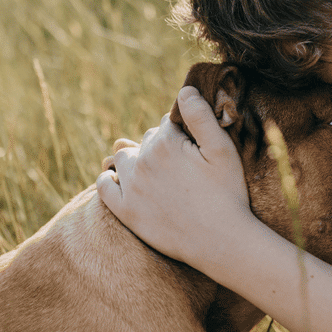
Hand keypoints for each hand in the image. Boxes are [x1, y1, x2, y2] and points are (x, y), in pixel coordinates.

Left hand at [97, 86, 251, 268]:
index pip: (166, 124)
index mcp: (166, 143)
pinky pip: (104, 186)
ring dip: (136, 158)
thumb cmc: (228, 193)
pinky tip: (118, 178)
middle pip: (147, 140)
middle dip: (161, 145)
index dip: (181, 133)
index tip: (193, 148)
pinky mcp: (125, 212)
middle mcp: (143, 162)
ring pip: (124, 158)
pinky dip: (108, 177)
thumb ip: (201, 115)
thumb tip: (184, 90)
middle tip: (181, 165)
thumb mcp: (222, 149)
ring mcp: (131, 188)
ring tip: (155, 171)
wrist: (222, 242)